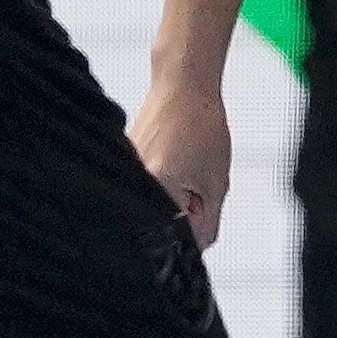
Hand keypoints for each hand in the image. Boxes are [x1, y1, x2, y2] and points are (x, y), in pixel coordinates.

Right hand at [131, 76, 231, 245]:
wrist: (182, 88)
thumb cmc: (200, 124)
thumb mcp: (216, 181)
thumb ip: (207, 222)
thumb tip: (195, 250)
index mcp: (156, 183)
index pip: (169, 237)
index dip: (188, 235)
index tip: (198, 223)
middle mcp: (131, 179)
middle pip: (157, 224)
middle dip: (179, 218)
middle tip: (194, 189)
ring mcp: (122, 172)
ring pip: (150, 208)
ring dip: (169, 201)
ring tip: (183, 169)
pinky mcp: (120, 166)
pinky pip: (141, 191)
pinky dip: (159, 188)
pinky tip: (171, 164)